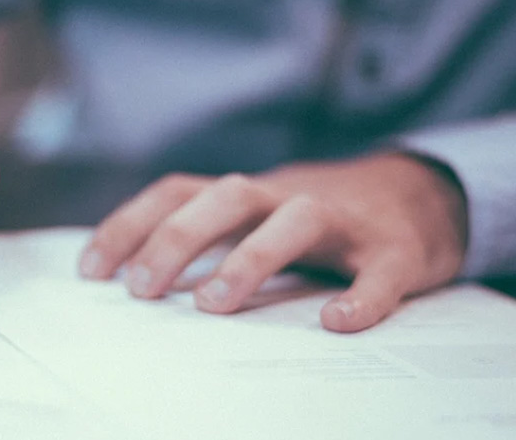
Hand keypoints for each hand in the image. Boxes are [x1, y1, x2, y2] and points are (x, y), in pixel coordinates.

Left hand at [78, 153, 467, 331]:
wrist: (424, 194)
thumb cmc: (323, 218)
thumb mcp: (260, 217)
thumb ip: (211, 238)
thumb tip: (137, 282)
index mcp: (250, 194)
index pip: (179, 192)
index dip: (131, 224)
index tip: (91, 271)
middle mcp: (289, 196)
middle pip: (228, 197)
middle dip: (178, 238)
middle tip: (141, 290)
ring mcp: (345, 220)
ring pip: (296, 220)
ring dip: (251, 258)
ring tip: (213, 305)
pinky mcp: (397, 250)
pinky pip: (380, 271)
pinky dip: (361, 296)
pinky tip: (338, 322)